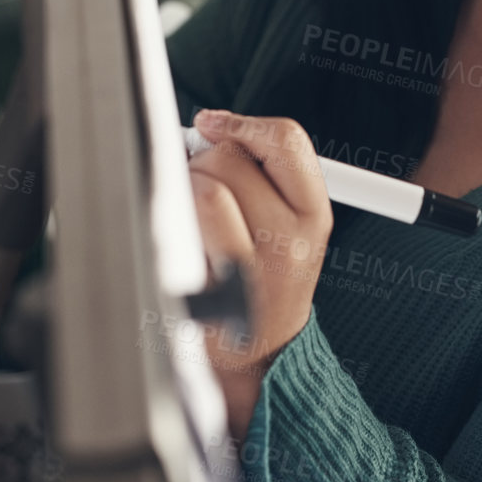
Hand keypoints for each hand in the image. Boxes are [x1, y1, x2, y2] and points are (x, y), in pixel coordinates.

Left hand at [187, 109, 331, 440]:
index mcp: (313, 216)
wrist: (259, 358)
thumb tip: (210, 125)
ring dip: (181, 190)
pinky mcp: (211, 295)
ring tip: (188, 218)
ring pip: (201, 187)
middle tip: (201, 186)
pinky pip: (177, 230)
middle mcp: (290, 242)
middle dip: (203, 160)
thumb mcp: (290, 224)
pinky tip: (180, 245)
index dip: (245, 123)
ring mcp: (252, 272)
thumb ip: (264, 171)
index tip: (214, 124)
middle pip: (230, 157)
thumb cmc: (265, 278)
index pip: (287, 141)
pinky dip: (168, 224)